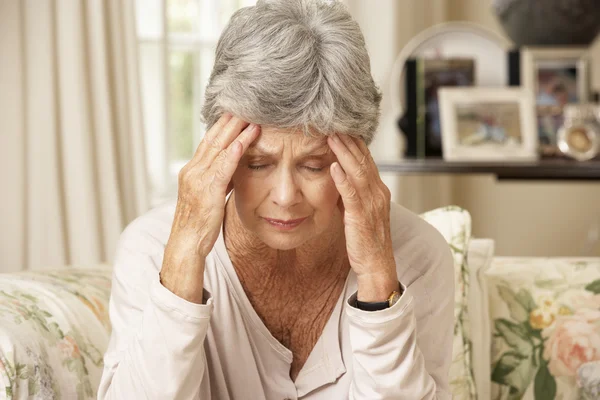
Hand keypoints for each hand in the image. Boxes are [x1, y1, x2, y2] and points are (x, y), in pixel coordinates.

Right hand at [160, 114, 259, 302]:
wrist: (186, 245)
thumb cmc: (199, 224)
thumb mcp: (209, 197)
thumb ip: (219, 181)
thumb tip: (234, 170)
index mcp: (192, 171)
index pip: (209, 142)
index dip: (223, 126)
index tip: (237, 111)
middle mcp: (192, 171)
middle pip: (213, 139)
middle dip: (229, 121)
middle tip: (245, 103)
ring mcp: (198, 180)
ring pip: (218, 149)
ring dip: (235, 131)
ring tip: (251, 115)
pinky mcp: (207, 191)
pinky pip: (222, 168)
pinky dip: (234, 152)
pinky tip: (245, 140)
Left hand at [327, 133, 399, 301]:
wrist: (377, 265)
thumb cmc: (366, 240)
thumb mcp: (358, 212)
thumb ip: (350, 194)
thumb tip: (336, 178)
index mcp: (379, 191)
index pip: (368, 161)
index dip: (355, 143)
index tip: (342, 128)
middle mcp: (378, 193)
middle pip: (364, 161)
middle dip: (349, 141)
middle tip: (335, 123)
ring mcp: (372, 204)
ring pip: (359, 172)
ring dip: (345, 153)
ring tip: (332, 137)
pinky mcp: (361, 217)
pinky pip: (351, 194)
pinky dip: (343, 179)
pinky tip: (333, 167)